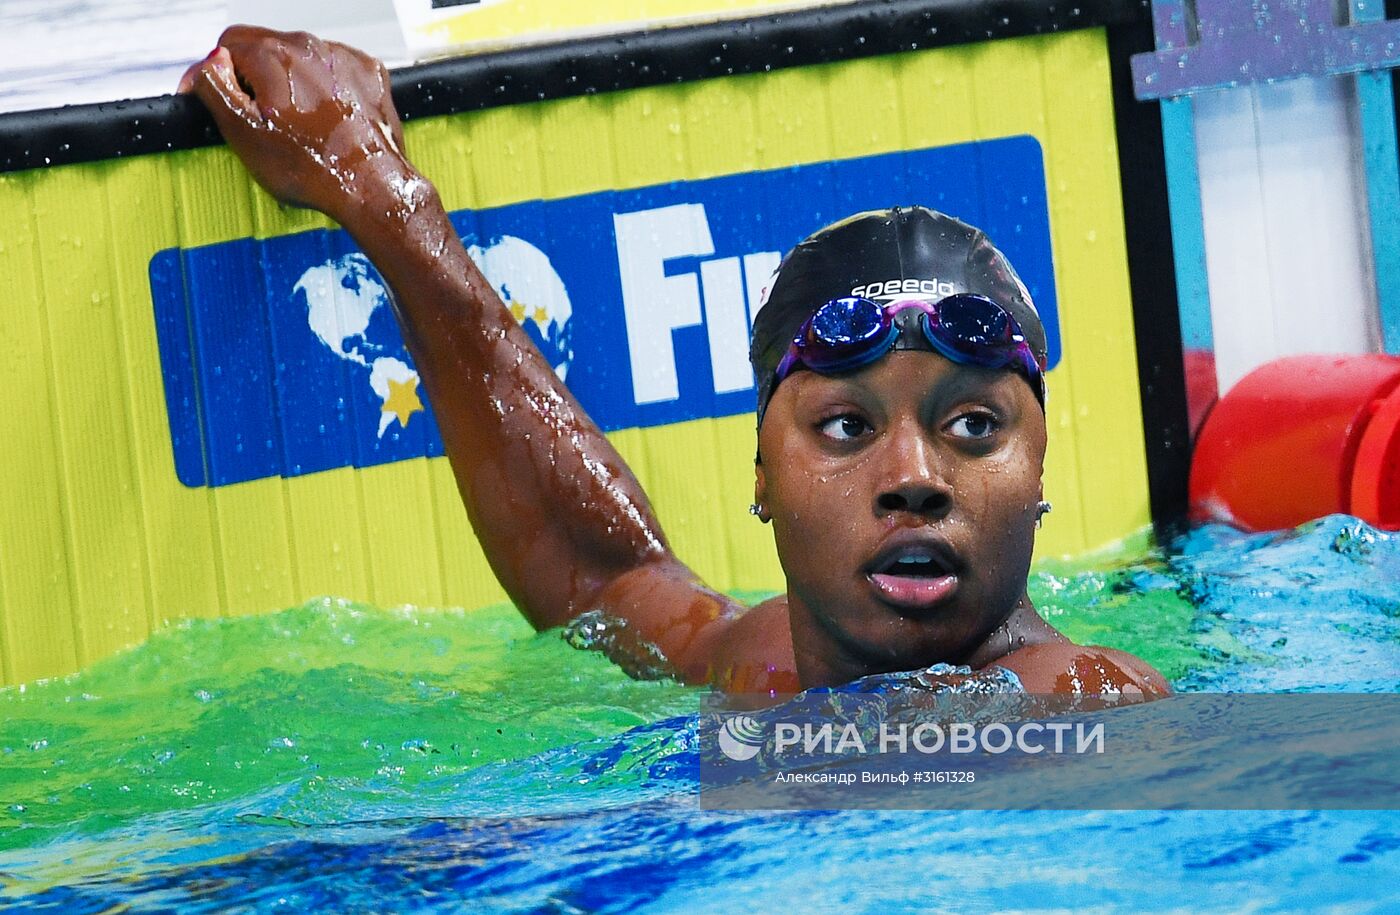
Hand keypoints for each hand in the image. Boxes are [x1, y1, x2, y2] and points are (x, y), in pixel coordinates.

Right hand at [179, 25, 417, 222]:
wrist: (370, 187)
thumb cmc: (312, 169)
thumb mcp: (241, 132)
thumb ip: (214, 86)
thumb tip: (210, 63)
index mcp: (272, 55)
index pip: (227, 45)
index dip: (221, 74)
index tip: (226, 99)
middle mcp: (308, 47)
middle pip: (265, 47)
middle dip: (257, 78)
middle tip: (265, 119)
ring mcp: (342, 58)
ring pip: (301, 58)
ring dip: (293, 82)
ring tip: (301, 124)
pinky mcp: (368, 72)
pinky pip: (335, 70)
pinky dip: (327, 88)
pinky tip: (327, 118)